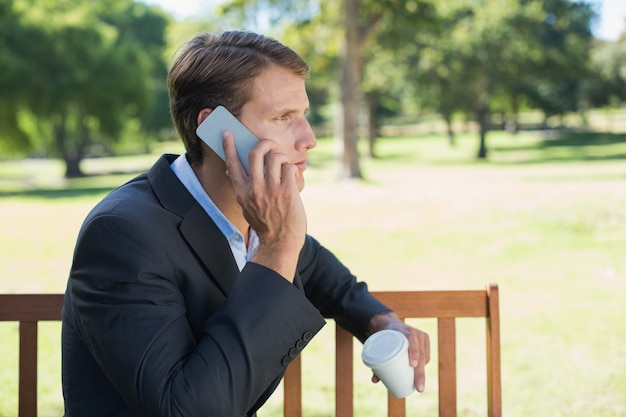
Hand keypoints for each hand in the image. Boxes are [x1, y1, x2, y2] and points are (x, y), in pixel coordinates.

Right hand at [223, 131, 305, 280]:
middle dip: (265, 143)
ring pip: (275, 157)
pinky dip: (293, 170)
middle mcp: (254, 189)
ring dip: (282, 158)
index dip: (229, 146)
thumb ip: (243, 189)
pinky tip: (293, 178)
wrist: (280, 243)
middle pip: (256, 152)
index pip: (232, 163)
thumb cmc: (265, 224)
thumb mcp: (247, 207)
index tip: (227, 133)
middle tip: (270, 145)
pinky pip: (290, 168)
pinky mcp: (288, 191)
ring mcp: (271, 190)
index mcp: (242, 192)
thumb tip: (233, 170)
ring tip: (284, 168)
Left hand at [368, 312, 429, 392]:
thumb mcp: (380, 344)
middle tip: (419, 388)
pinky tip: (421, 373)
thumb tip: (374, 381)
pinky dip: (424, 364)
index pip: (411, 340)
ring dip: (422, 370)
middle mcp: (414, 332)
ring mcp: (421, 336)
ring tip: (419, 384)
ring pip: (424, 356)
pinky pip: (426, 355)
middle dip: (420, 372)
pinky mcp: (425, 340)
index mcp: (403, 330)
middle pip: (420, 354)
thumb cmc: (384, 336)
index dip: (413, 352)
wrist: (391, 324)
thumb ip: (376, 362)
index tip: (412, 365)